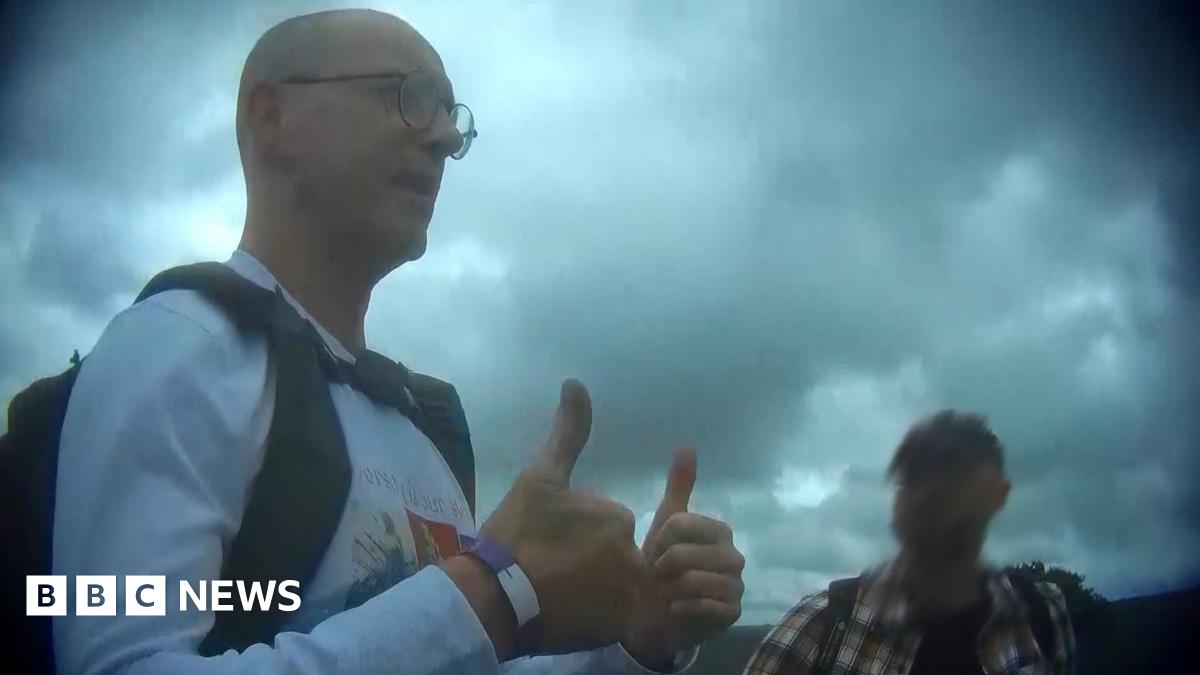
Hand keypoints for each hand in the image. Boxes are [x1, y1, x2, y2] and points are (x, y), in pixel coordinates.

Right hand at [478, 379, 644, 654]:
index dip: (575, 533)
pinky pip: (617, 618)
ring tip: (556, 593)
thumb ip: (566, 434)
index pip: (606, 522)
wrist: (491, 600)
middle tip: (550, 570)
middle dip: (588, 561)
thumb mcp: (537, 478)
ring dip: (593, 588)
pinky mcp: (618, 629)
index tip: (548, 544)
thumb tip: (576, 383)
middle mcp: (630, 554)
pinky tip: (568, 613)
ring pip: (615, 585)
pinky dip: (597, 616)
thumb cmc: (513, 535)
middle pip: (614, 554)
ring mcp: (625, 595)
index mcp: (614, 517)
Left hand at [623, 448, 744, 667]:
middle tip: (658, 576)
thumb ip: (680, 487)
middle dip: (664, 566)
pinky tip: (675, 608)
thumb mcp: (667, 523)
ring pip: (695, 580)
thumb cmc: (664, 566)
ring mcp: (736, 586)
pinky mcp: (732, 613)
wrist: (659, 614)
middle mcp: (735, 557)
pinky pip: (706, 606)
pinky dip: (683, 607)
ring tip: (666, 592)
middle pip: (686, 554)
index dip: (659, 539)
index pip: (681, 523)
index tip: (653, 552)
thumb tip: (687, 445)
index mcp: (720, 531)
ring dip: (671, 588)